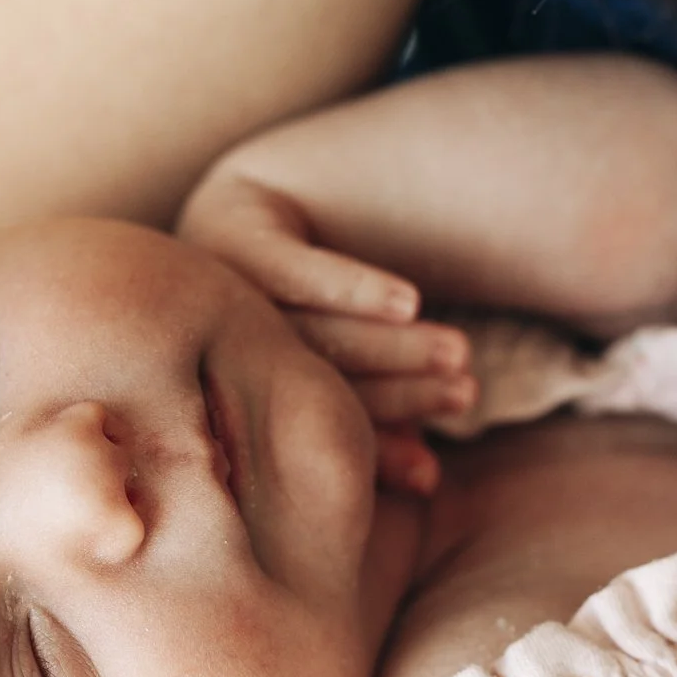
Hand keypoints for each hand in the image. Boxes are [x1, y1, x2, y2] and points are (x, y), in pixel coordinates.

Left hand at [178, 170, 474, 492]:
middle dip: (397, 394)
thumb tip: (429, 482)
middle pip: (315, 377)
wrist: (258, 194)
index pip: (311, 427)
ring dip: (391, 346)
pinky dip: (350, 287)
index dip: (373, 454)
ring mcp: (215, 282)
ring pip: (311, 329)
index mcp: (231, 386)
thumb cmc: (310, 299)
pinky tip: (408, 302)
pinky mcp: (228, 224)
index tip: (431, 474)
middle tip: (464, 395)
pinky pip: (290, 268)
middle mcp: (213, 340)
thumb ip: (380, 419)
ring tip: (458, 355)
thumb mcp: (347, 363)